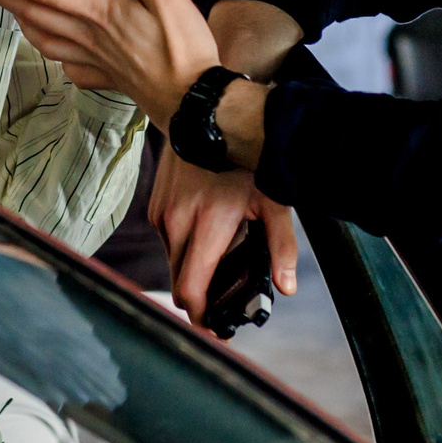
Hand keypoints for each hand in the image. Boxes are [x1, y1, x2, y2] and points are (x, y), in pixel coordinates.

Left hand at [0, 0, 219, 121]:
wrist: (196, 102)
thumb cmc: (186, 48)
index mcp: (99, 12)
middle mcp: (89, 37)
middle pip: (32, 14)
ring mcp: (95, 61)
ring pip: (44, 40)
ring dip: (20, 22)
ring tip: (8, 9)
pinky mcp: (107, 79)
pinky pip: (67, 65)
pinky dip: (53, 53)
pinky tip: (56, 51)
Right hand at [151, 144, 297, 325]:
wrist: (206, 117)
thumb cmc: (244, 159)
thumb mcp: (272, 200)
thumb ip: (280, 247)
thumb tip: (285, 287)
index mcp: (208, 226)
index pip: (190, 290)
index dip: (201, 316)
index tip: (215, 326)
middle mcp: (177, 224)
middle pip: (179, 282)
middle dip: (199, 297)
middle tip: (222, 305)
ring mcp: (163, 215)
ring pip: (172, 262)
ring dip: (192, 269)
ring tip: (219, 261)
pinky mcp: (156, 207)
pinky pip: (167, 241)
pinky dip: (184, 247)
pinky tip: (206, 234)